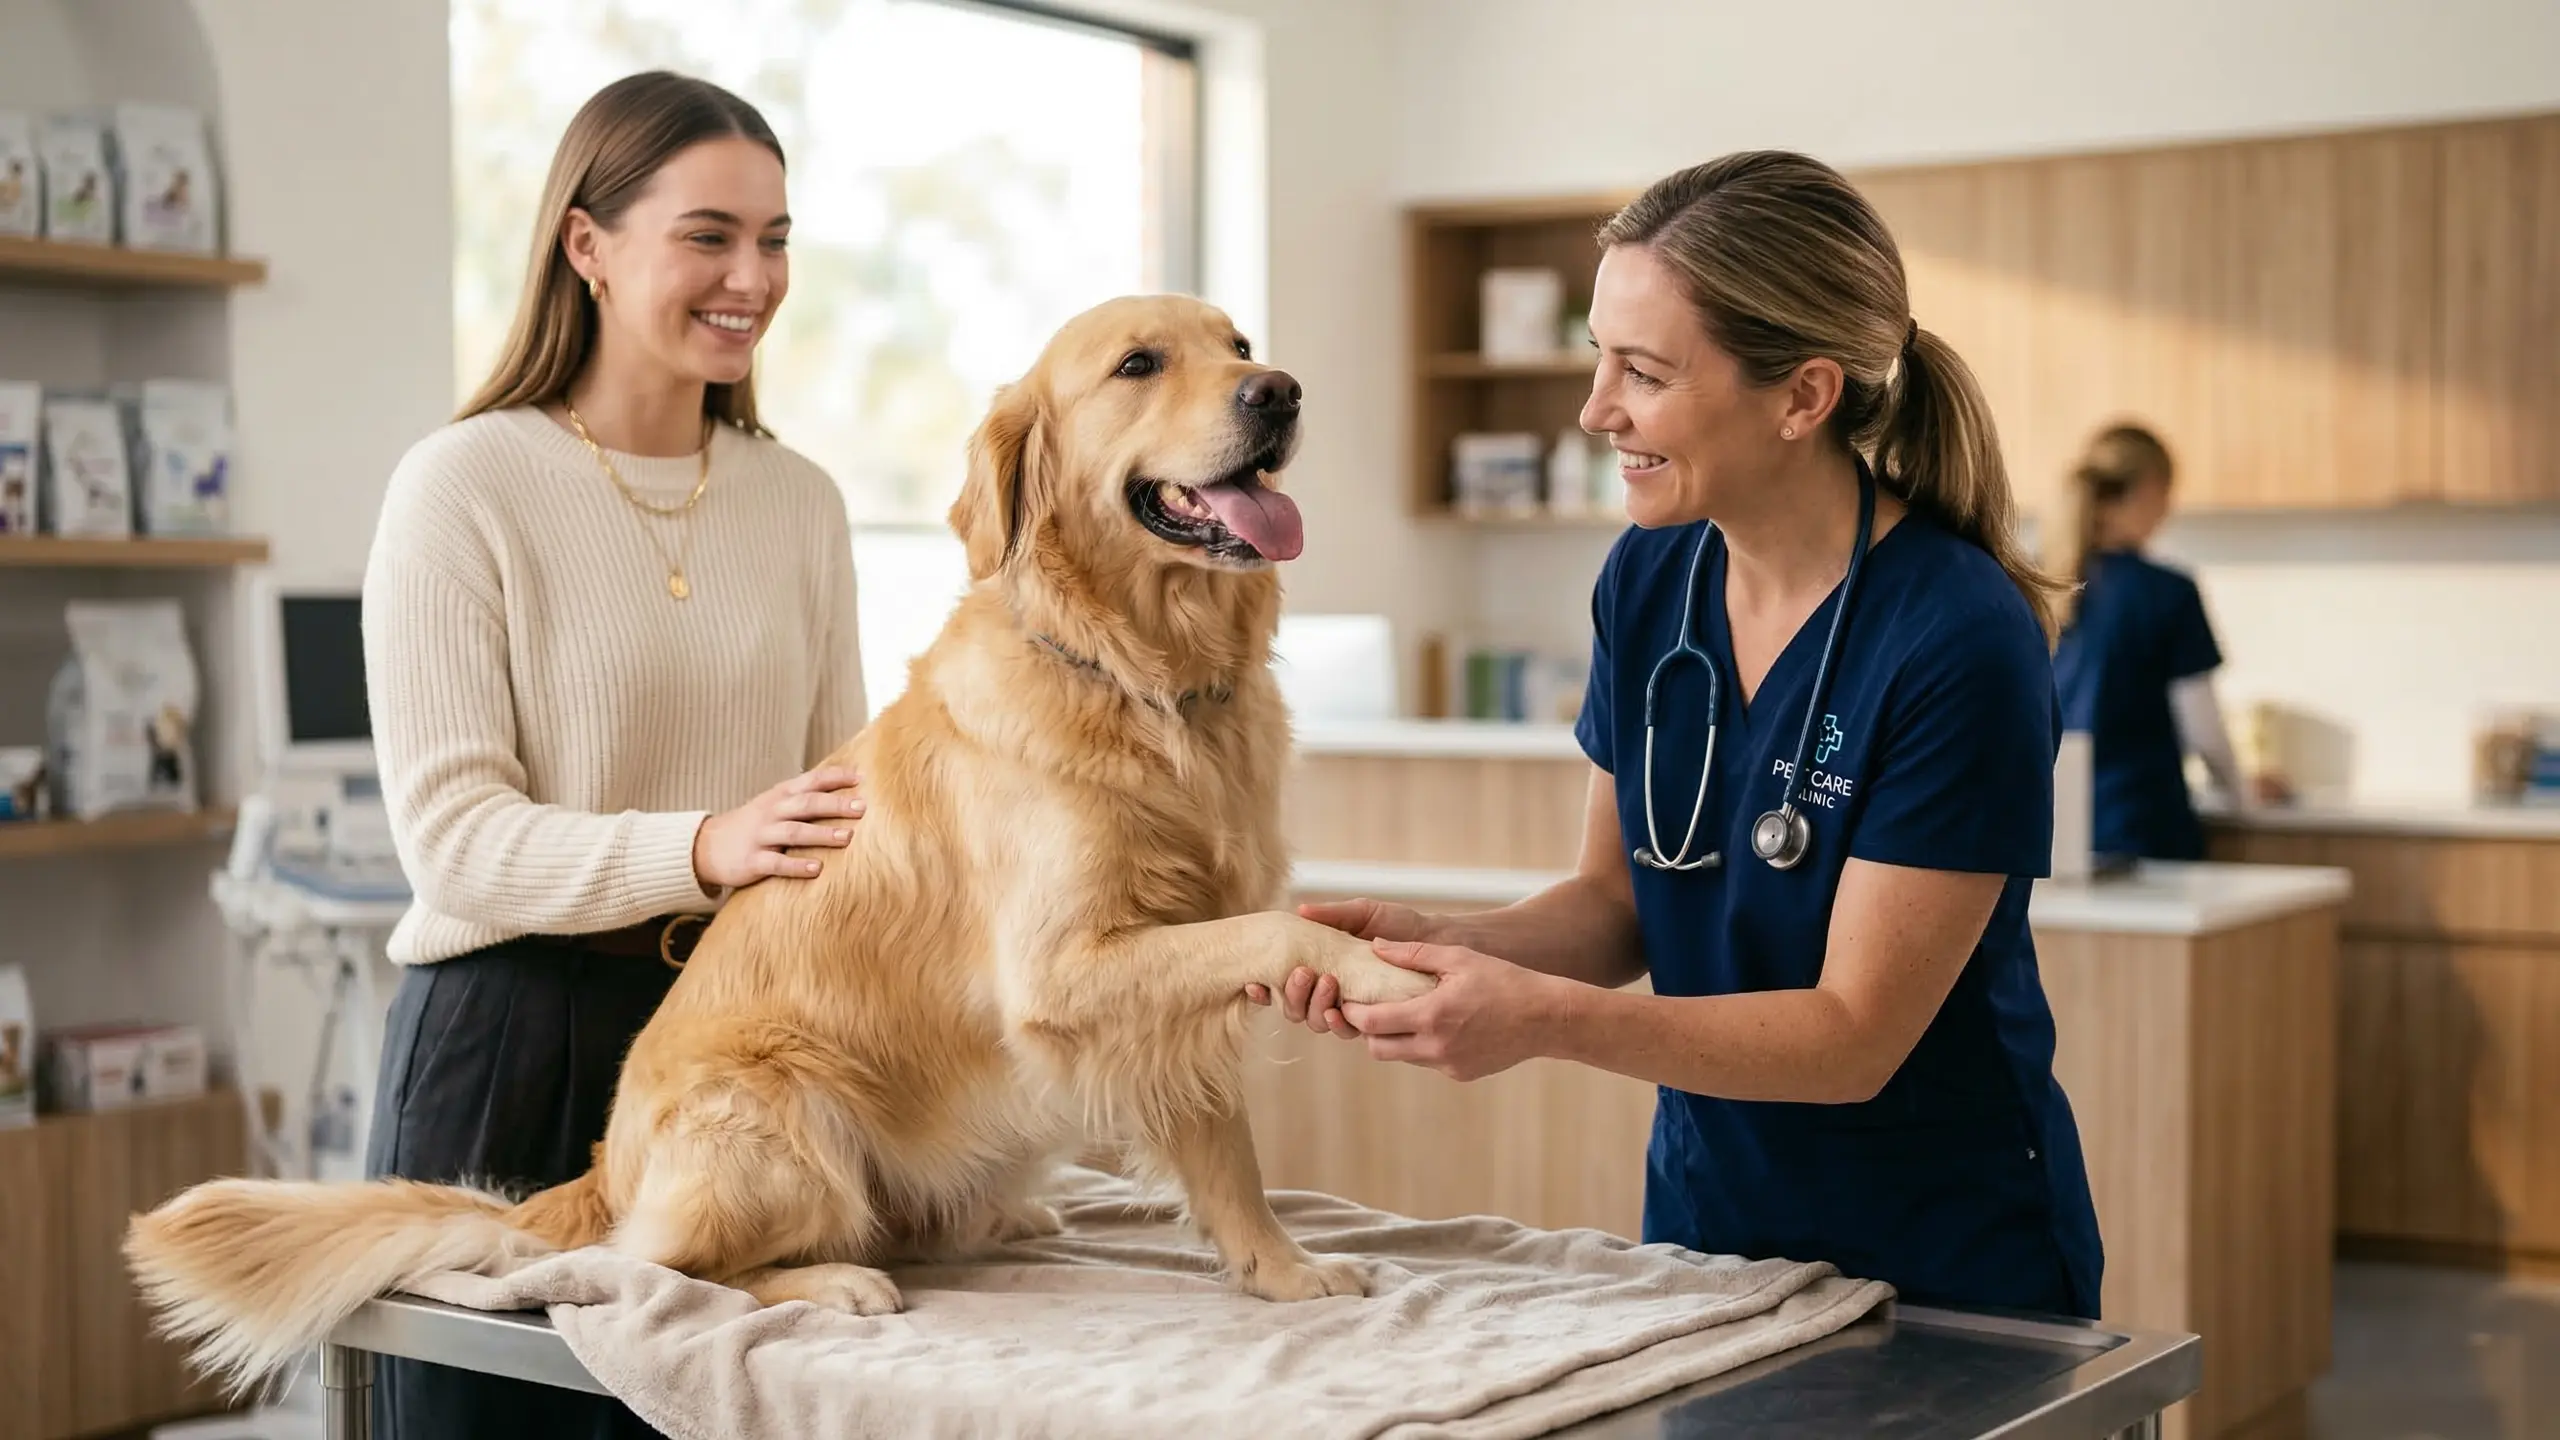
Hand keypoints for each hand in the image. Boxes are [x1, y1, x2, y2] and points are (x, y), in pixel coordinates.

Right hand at [692, 765, 864, 891]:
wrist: (706, 846)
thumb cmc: (753, 825)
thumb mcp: (774, 804)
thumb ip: (804, 797)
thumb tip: (847, 793)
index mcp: (780, 795)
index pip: (811, 781)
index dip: (836, 777)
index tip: (863, 777)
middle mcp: (771, 812)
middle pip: (806, 804)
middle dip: (834, 804)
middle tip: (862, 807)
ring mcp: (761, 836)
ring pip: (794, 832)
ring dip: (821, 833)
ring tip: (847, 837)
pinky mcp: (752, 861)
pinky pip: (776, 863)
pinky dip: (797, 866)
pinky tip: (817, 869)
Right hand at [1244, 898, 1440, 1037]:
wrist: (1438, 943)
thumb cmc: (1401, 926)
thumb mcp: (1364, 913)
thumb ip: (1332, 914)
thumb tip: (1299, 910)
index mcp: (1321, 967)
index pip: (1283, 984)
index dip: (1263, 990)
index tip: (1254, 983)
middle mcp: (1330, 992)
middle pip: (1294, 1008)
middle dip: (1292, 994)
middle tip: (1303, 973)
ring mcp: (1349, 1008)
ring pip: (1316, 1021)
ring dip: (1313, 1006)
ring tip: (1325, 981)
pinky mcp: (1372, 1021)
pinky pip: (1346, 1030)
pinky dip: (1338, 1022)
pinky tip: (1339, 1010)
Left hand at [1339, 939, 1562, 1081]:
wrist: (1546, 1018)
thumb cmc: (1505, 981)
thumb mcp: (1459, 958)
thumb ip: (1413, 953)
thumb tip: (1376, 947)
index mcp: (1431, 1015)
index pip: (1371, 1022)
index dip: (1352, 1012)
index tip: (1347, 999)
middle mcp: (1435, 1047)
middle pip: (1378, 1049)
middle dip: (1368, 1030)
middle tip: (1370, 1009)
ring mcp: (1448, 1065)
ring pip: (1402, 1057)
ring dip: (1395, 1039)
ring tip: (1403, 1014)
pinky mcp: (1461, 1074)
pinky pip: (1428, 1062)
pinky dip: (1422, 1046)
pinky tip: (1438, 1025)